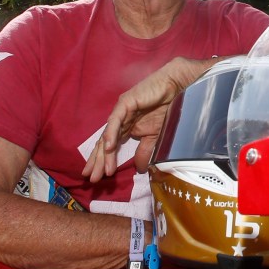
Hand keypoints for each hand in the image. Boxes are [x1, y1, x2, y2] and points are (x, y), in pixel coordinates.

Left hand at [83, 57, 214, 181]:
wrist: (179, 89)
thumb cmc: (169, 109)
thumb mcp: (156, 137)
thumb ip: (145, 151)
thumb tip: (139, 169)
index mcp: (127, 128)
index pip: (111, 147)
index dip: (104, 162)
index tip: (99, 178)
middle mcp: (121, 121)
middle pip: (104, 143)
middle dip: (97, 162)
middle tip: (90, 179)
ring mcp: (121, 112)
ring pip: (108, 134)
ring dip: (103, 153)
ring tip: (99, 170)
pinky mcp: (126, 103)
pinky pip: (116, 120)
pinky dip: (111, 134)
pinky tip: (108, 148)